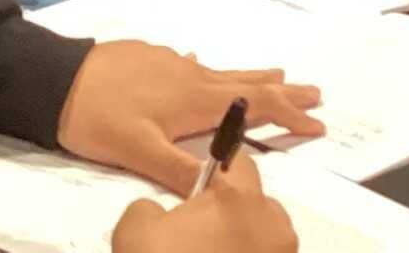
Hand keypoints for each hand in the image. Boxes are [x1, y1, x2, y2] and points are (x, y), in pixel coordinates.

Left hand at [56, 40, 322, 194]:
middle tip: (315, 91)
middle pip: (245, 82)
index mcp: (192, 98)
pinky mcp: (147, 58)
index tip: (317, 123)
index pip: (253, 105)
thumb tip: (222, 187)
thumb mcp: (139, 151)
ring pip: (219, 71)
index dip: (288, 115)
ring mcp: (167, 63)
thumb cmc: (96, 115)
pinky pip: (190, 65)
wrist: (52, 77)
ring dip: (251, 76)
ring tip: (276, 74)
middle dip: (282, 89)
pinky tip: (200, 67)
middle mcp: (187, 75)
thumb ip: (181, 171)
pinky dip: (209, 71)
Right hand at [111, 151, 296, 252]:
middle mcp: (273, 231)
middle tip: (200, 236)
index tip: (196, 192)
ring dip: (243, 248)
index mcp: (241, 201)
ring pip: (265, 244)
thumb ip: (151, 206)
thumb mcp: (135, 225)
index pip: (240, 163)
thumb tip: (163, 216)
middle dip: (234, 217)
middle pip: (260, 208)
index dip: (217, 172)